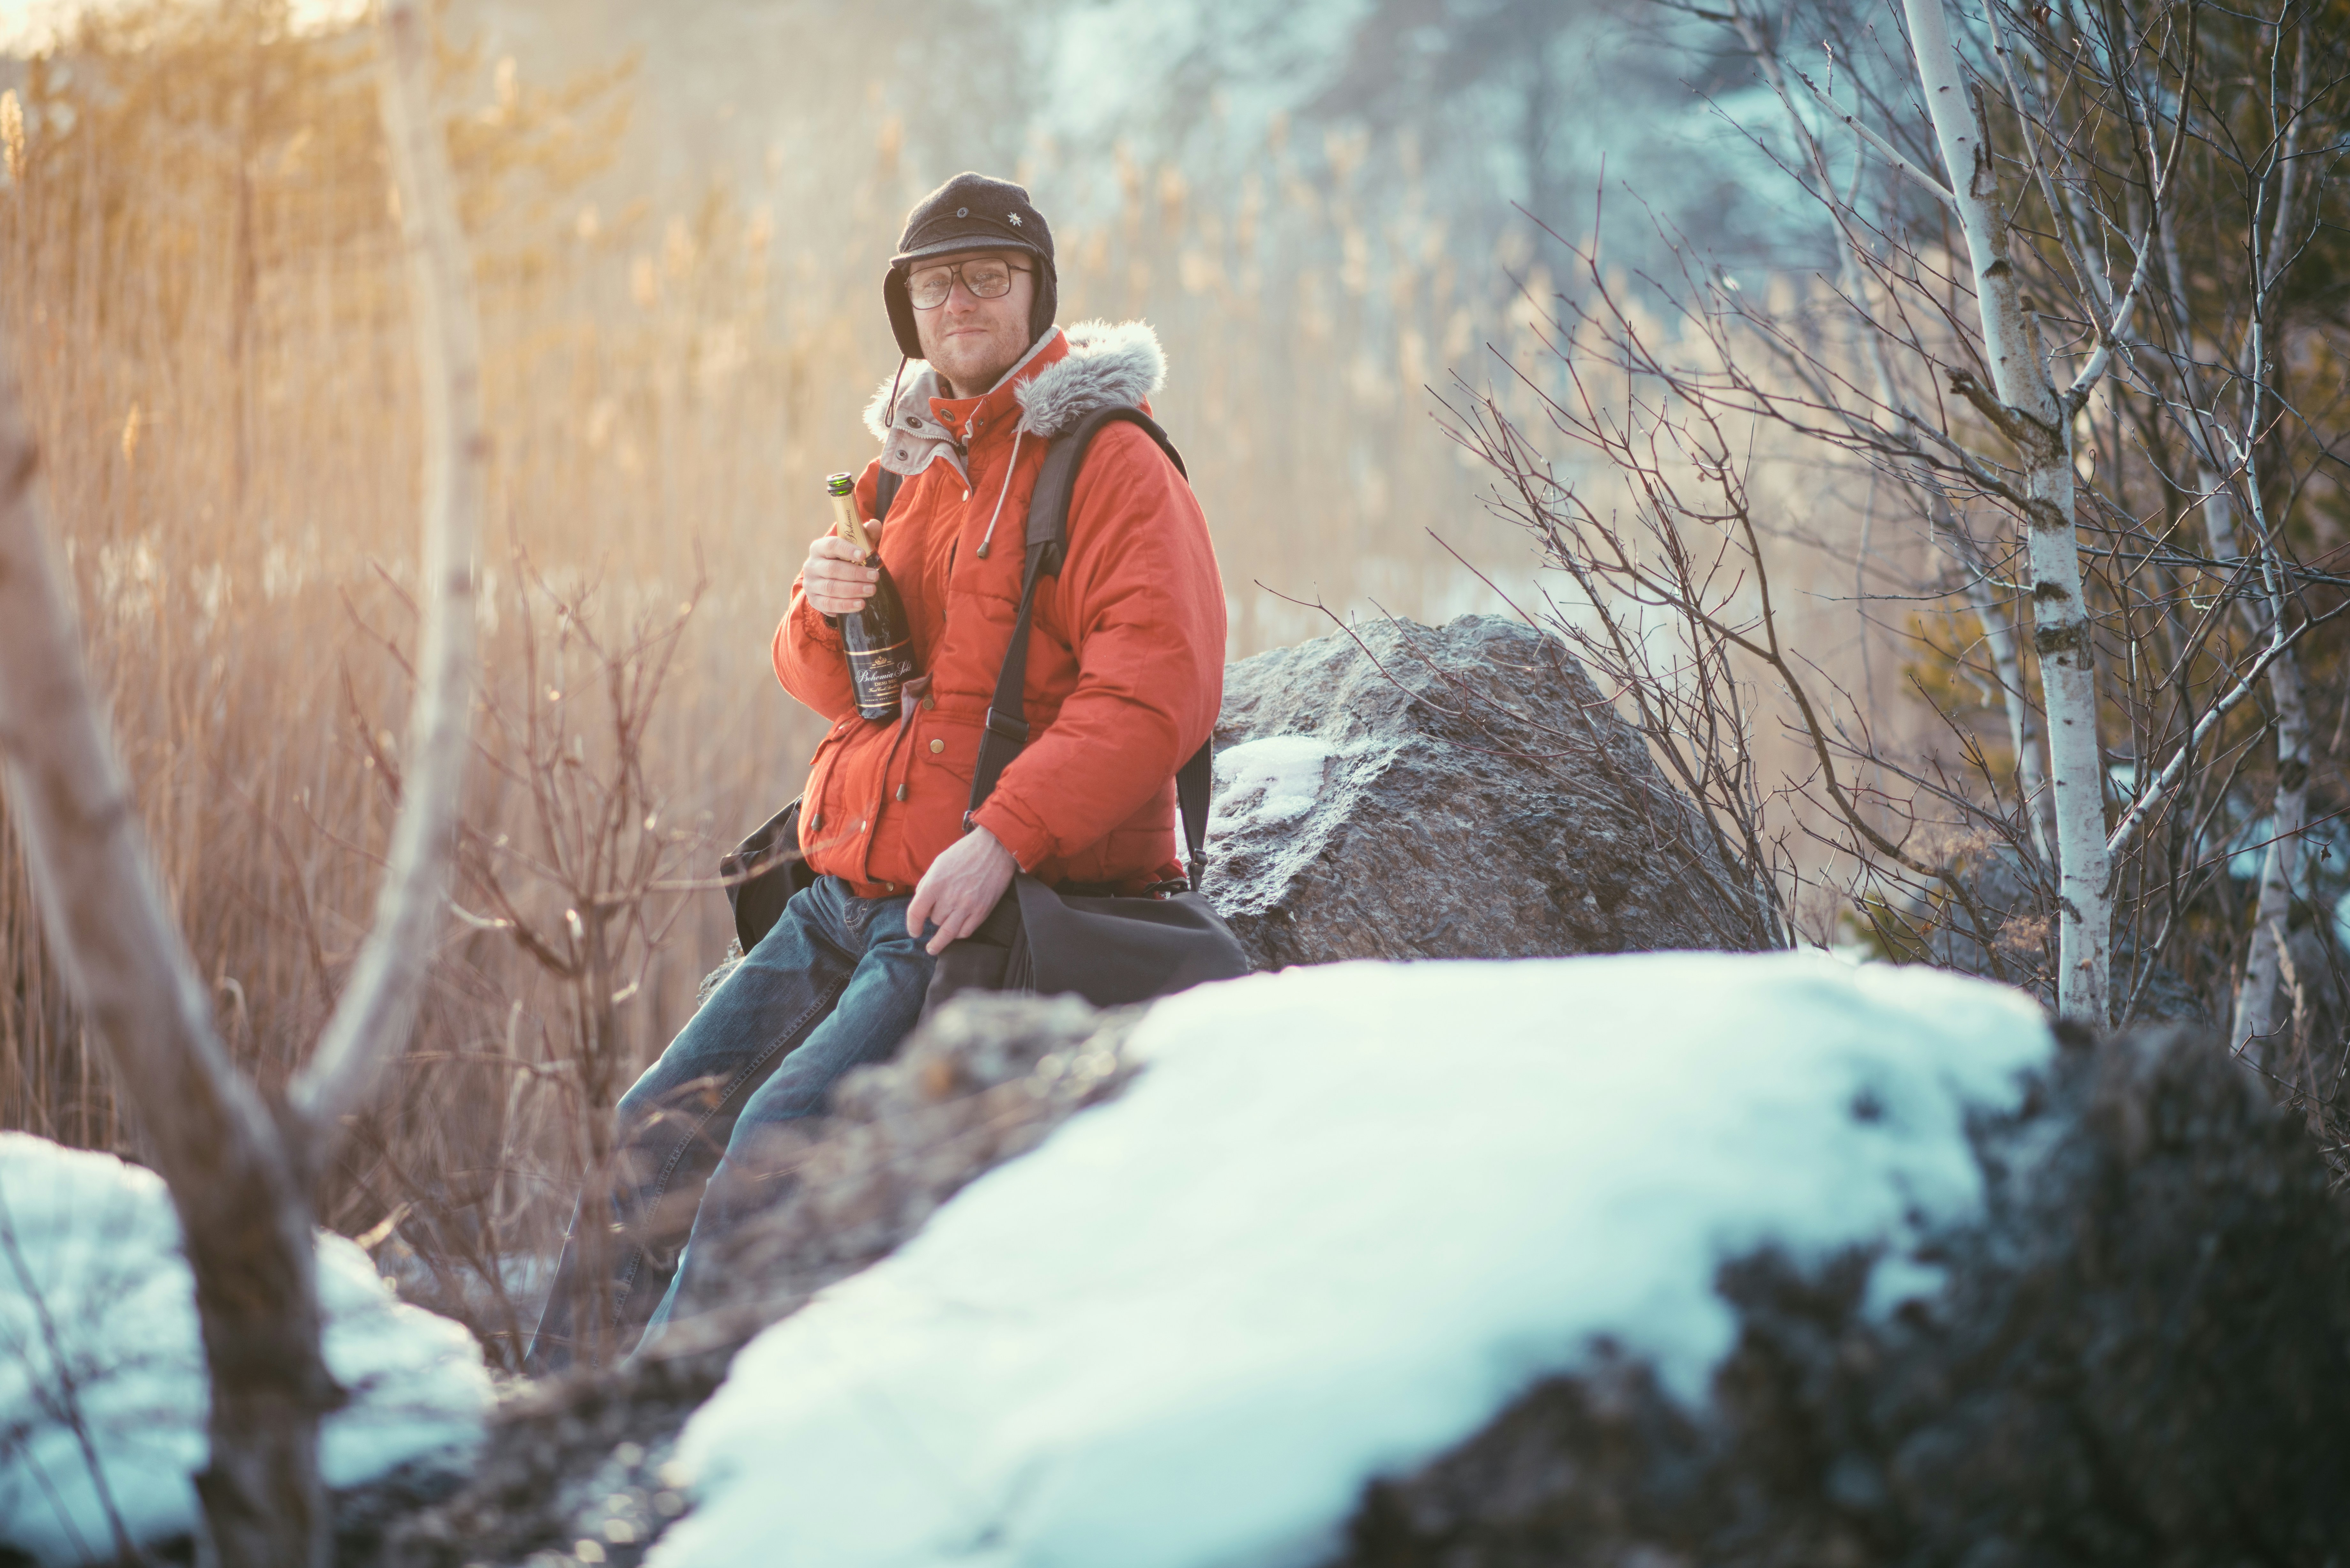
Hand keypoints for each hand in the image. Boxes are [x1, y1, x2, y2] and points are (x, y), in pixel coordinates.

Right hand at [802, 525, 880, 617]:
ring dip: (853, 590)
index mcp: (819, 548)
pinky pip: (828, 605)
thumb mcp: (854, 546)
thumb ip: (865, 535)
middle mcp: (811, 565)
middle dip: (856, 574)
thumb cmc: (845, 559)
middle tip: (874, 577)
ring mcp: (810, 584)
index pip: (831, 546)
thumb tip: (874, 524)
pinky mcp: (814, 600)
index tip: (864, 555)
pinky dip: (845, 606)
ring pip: (831, 588)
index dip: (847, 550)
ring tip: (871, 590)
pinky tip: (860, 605)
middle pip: (833, 569)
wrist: (829, 579)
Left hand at [907, 826, 1016, 955]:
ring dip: (939, 941)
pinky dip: (958, 934)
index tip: (914, 931)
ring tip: (934, 948)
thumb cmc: (965, 852)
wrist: (995, 848)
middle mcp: (950, 897)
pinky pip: (966, 931)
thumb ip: (927, 883)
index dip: (912, 925)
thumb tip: (920, 902)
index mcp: (935, 883)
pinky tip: (955, 934)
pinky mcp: (982, 910)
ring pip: (948, 933)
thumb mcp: (938, 862)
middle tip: (938, 914)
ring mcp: (967, 906)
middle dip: (933, 919)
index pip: (916, 912)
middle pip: (935, 920)